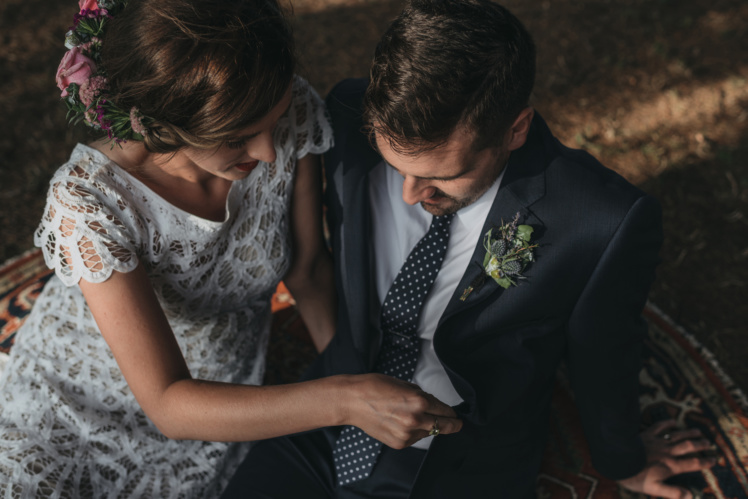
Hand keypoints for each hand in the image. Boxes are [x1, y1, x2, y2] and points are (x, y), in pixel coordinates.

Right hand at [342, 373, 462, 449]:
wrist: (352, 401)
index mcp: (418, 401)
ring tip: (416, 418)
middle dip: (452, 424)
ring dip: (429, 427)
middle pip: (444, 426)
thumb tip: (431, 403)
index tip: (456, 415)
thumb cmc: (374, 387)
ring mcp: (407, 434)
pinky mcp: (399, 443)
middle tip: (457, 424)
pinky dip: (415, 432)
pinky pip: (415, 438)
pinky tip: (403, 423)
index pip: (444, 410)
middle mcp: (415, 419)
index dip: (452, 412)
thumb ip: (420, 395)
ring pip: (429, 432)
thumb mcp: (403, 384)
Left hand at [618, 419, 716, 498]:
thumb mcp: (654, 488)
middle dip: (700, 444)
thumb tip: (690, 496)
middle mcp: (667, 452)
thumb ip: (673, 492)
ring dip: (688, 433)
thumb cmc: (635, 476)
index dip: (705, 462)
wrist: (618, 460)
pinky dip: (667, 423)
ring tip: (698, 431)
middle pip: (688, 446)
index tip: (714, 460)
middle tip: (709, 443)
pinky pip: (659, 426)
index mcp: (671, 466)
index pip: (693, 463)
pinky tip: (673, 421)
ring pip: (677, 435)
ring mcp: (657, 441)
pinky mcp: (647, 434)